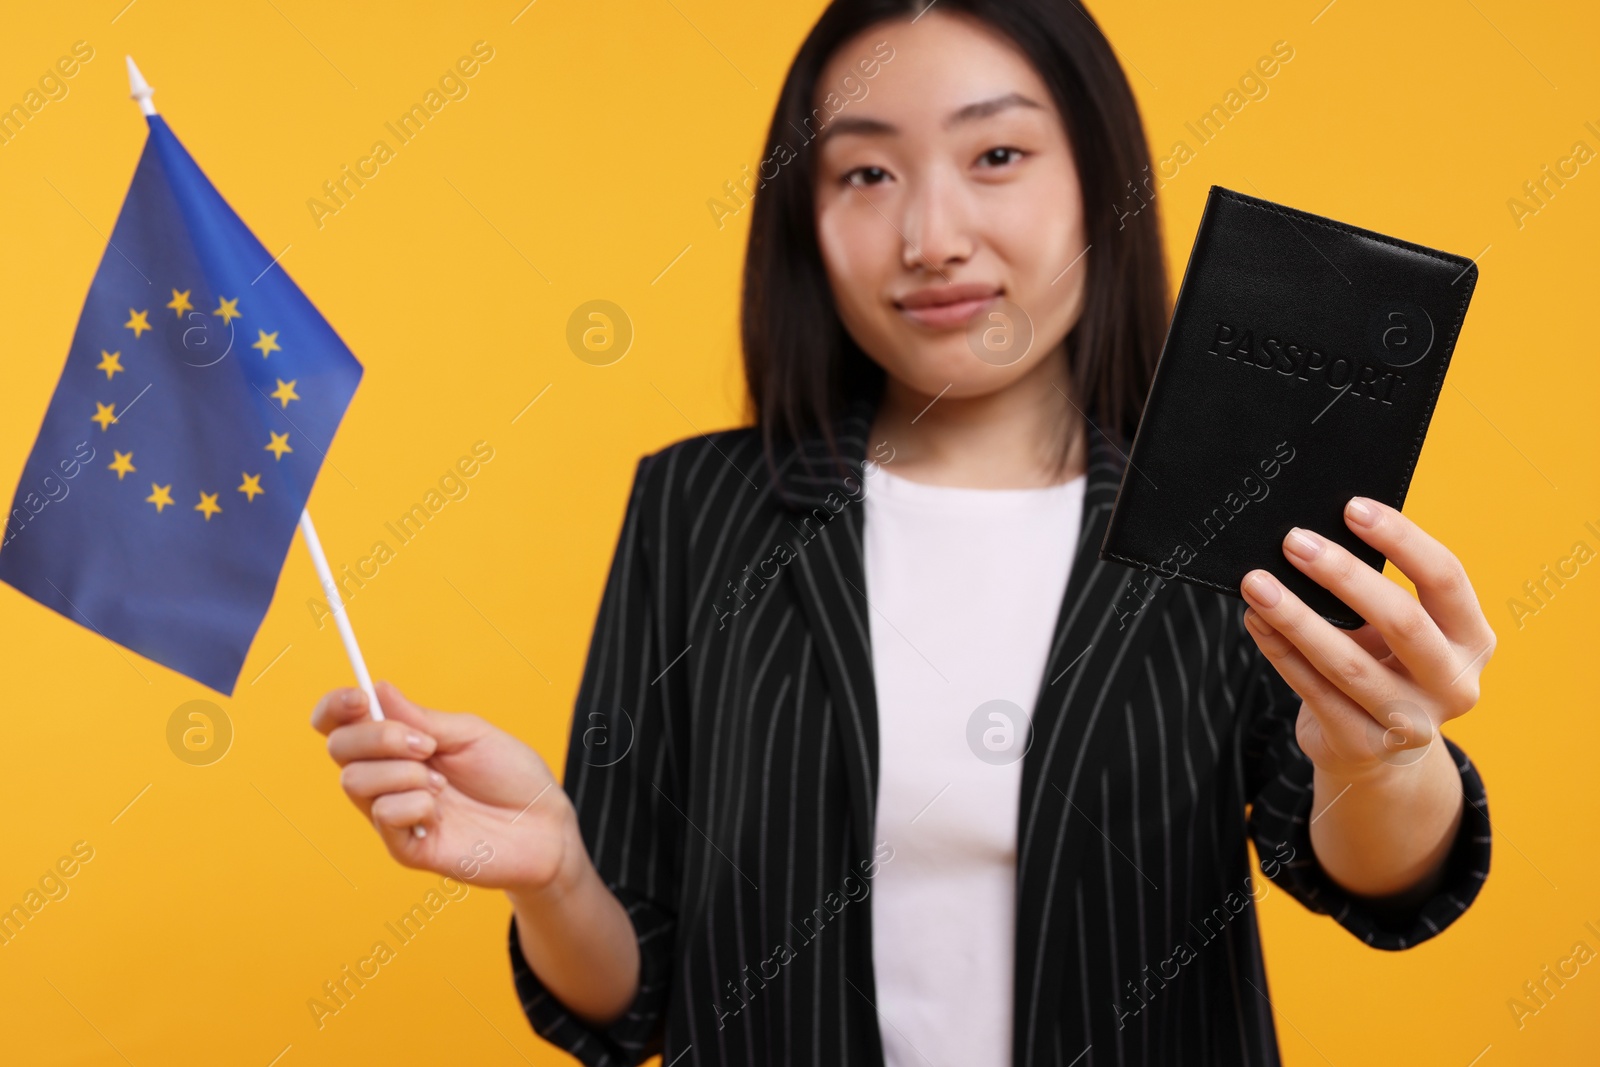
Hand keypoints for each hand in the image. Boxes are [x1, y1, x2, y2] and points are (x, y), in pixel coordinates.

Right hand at [310, 680, 580, 894]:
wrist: (545, 826)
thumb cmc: (511, 777)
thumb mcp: (471, 734)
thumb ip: (422, 718)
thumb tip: (378, 689)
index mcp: (399, 745)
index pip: (342, 725)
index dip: (335, 707)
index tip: (359, 697)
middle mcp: (388, 779)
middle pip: (340, 749)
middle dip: (377, 737)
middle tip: (426, 745)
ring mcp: (394, 814)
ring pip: (354, 782)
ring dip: (404, 773)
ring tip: (443, 783)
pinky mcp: (405, 848)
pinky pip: (384, 815)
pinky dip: (415, 804)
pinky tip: (442, 811)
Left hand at [1238, 495, 1495, 784]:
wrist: (1375, 755)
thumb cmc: (1381, 666)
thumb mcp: (1394, 632)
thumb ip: (1371, 593)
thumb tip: (1311, 538)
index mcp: (1473, 639)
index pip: (1445, 578)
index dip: (1401, 539)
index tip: (1351, 507)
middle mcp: (1455, 684)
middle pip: (1402, 620)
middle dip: (1343, 575)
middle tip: (1292, 541)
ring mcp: (1412, 722)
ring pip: (1347, 663)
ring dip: (1295, 617)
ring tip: (1256, 583)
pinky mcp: (1365, 746)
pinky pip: (1314, 691)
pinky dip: (1280, 652)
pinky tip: (1255, 620)